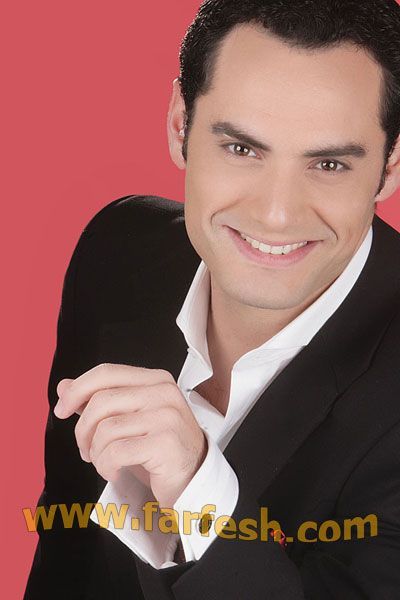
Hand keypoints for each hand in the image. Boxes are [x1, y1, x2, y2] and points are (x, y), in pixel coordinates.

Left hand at [54, 363, 207, 506]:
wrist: (194, 478)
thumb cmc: (159, 448)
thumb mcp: (129, 419)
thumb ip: (99, 400)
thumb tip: (64, 386)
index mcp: (156, 379)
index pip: (106, 373)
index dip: (77, 390)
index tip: (62, 409)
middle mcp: (163, 392)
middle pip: (101, 401)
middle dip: (82, 429)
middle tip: (85, 449)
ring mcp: (166, 416)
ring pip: (106, 429)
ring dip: (96, 452)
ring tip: (104, 462)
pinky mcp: (165, 443)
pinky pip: (116, 452)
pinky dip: (107, 466)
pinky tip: (115, 472)